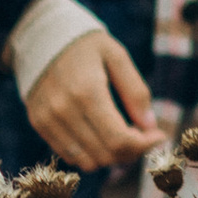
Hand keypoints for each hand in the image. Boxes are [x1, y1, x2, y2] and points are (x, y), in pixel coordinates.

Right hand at [27, 26, 160, 169]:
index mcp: (87, 91)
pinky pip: (69, 155)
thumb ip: (136, 91)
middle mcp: (64, 110)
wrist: (43, 36)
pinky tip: (102, 135)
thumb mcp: (118, 57)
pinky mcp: (39, 124)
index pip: (118, 139)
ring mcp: (47, 120)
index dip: (144, 145)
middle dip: (132, 151)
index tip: (159, 135)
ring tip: (124, 135)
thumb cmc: (87, 46)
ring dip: (111, 156)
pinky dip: (91, 153)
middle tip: (143, 134)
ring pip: (87, 161)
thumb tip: (150, 126)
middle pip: (105, 154)